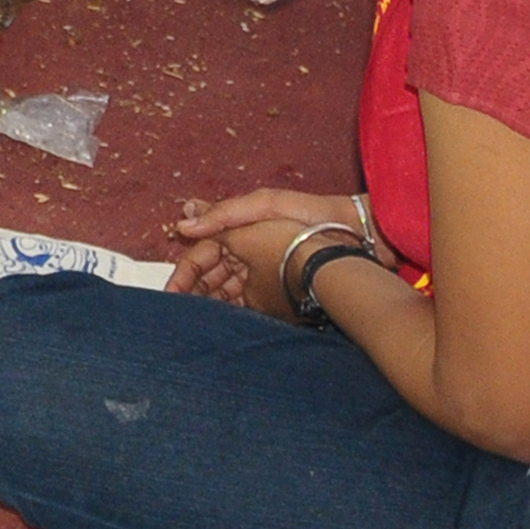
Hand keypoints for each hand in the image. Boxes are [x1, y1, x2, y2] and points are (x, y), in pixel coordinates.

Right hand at [167, 188, 366, 315]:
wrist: (358, 237)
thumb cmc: (311, 215)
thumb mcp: (266, 205)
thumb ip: (224, 213)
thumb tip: (184, 218)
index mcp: (241, 227)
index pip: (202, 251)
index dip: (185, 270)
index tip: (172, 293)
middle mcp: (250, 249)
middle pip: (213, 273)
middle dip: (195, 291)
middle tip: (182, 315)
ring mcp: (266, 270)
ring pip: (229, 290)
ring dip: (213, 303)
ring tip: (201, 322)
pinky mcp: (282, 289)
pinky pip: (251, 302)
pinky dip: (236, 310)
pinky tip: (228, 323)